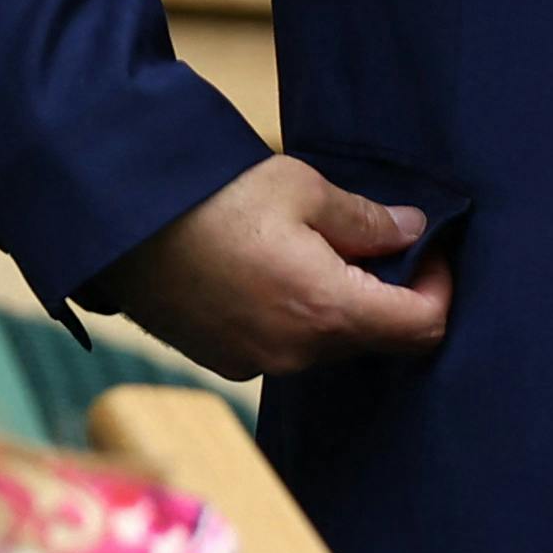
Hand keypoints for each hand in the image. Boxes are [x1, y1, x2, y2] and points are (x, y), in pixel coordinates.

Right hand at [93, 155, 449, 377]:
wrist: (112, 216)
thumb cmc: (210, 196)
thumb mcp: (304, 190)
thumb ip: (368, 222)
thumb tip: (412, 232)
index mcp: (324, 312)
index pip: (422, 327)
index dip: (440, 288)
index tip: (430, 251)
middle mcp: (294, 353)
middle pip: (376, 336)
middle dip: (388, 292)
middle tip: (375, 239)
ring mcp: (254, 362)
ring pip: (329, 342)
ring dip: (340, 303)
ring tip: (318, 247)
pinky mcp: (222, 360)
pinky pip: (284, 344)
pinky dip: (298, 314)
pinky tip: (274, 269)